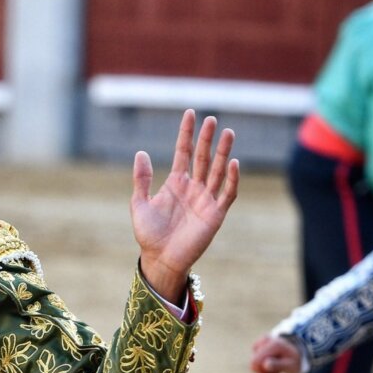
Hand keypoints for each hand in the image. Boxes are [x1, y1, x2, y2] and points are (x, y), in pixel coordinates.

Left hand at [131, 110, 238, 301]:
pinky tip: (233, 163)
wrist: (159, 259)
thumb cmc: (149, 234)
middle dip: (207, 139)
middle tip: (212, 119)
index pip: (183, 152)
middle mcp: (193, 187)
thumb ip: (142, 179)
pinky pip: (227, 193)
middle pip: (203, 157)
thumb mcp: (139, 203)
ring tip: (228, 133)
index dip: (186, 134)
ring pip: (217, 170)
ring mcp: (206, 199)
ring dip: (223, 152)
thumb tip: (141, 152)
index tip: (190, 114)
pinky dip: (231, 179)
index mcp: (176, 182)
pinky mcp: (215, 214)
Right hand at [250, 335, 301, 372]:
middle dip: (263, 370)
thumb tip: (265, 364)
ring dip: (264, 367)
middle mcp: (265, 340)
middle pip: (253, 363)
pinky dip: (262, 363)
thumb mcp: (290, 365)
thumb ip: (278, 365)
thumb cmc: (296, 359)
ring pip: (254, 361)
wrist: (299, 349)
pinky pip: (255, 357)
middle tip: (277, 370)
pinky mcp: (259, 343)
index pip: (255, 362)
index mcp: (273, 345)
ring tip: (277, 365)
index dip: (262, 372)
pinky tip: (272, 361)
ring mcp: (261, 341)